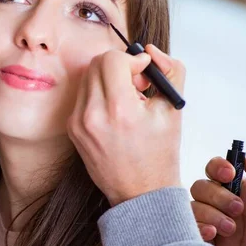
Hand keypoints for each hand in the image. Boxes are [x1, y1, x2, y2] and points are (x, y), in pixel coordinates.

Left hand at [68, 45, 185, 205]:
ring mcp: (78, 122)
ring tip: (127, 98)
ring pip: (87, 77)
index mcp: (119, 109)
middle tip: (137, 83)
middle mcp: (93, 114)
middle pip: (97, 63)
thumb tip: (151, 52)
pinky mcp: (72, 129)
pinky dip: (99, 94)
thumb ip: (170, 70)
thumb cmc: (158, 155)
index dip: (132, 59)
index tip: (143, 70)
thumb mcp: (174, 109)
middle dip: (119, 65)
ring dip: (108, 78)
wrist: (140, 193)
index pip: (112, 59)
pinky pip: (83, 95)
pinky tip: (115, 111)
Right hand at [191, 157, 245, 245]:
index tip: (229, 175)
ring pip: (192, 208)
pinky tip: (213, 234)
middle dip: (216, 195)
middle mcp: (226, 208)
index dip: (217, 167)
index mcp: (244, 193)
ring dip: (207, 213)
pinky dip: (196, 229)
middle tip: (239, 210)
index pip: (217, 170)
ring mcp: (217, 229)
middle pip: (201, 187)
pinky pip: (190, 232)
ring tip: (231, 229)